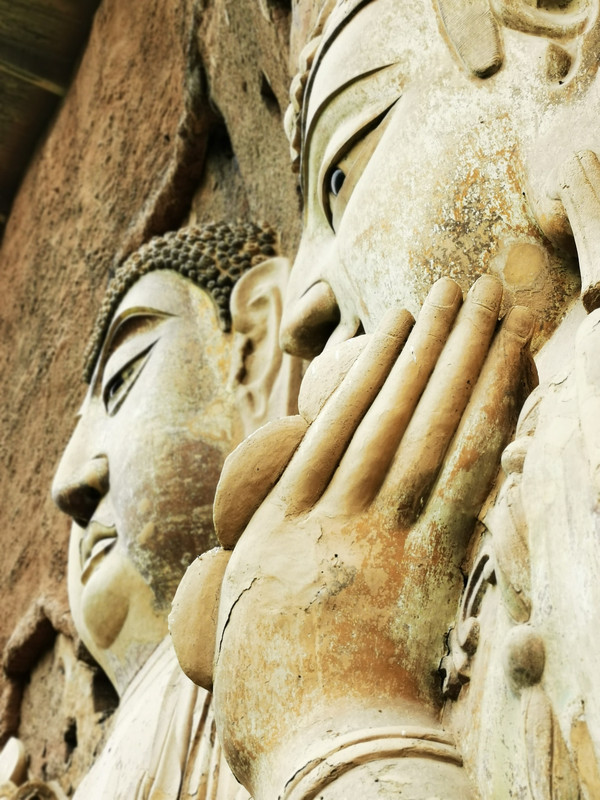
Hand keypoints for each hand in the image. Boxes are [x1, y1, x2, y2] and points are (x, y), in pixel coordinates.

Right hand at [172, 275, 535, 797]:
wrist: (315, 747)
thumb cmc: (270, 694)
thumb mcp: (247, 612)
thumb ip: (271, 557)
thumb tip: (294, 523)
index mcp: (282, 523)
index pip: (336, 423)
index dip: (371, 368)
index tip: (396, 323)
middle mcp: (333, 512)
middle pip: (389, 410)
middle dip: (428, 342)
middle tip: (456, 285)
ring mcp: (383, 533)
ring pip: (428, 426)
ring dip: (462, 359)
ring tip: (483, 303)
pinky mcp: (431, 564)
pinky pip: (462, 477)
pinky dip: (484, 418)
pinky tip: (504, 375)